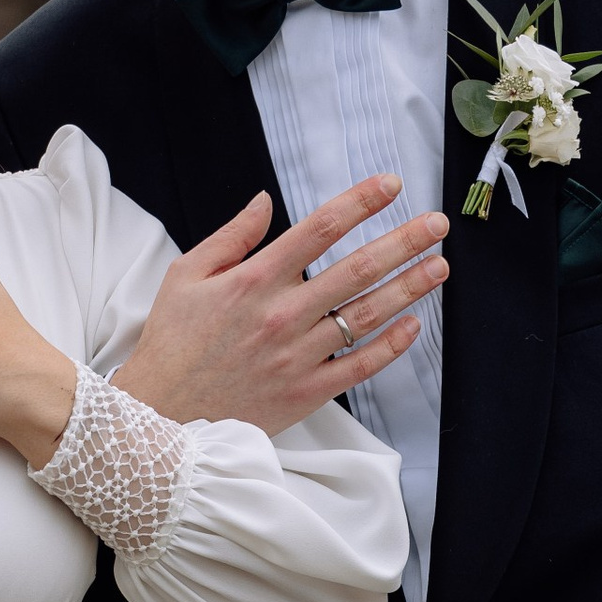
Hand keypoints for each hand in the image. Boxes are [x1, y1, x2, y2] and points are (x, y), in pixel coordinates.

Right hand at [122, 177, 449, 436]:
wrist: (161, 417)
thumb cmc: (171, 344)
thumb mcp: (185, 276)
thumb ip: (230, 237)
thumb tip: (265, 201)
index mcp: (253, 280)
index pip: (319, 229)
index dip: (360, 202)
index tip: (391, 185)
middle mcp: (281, 315)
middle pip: (356, 269)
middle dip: (403, 241)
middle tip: (437, 223)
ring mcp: (297, 357)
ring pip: (365, 315)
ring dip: (409, 288)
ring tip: (439, 266)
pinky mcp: (304, 393)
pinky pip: (358, 367)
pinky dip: (390, 346)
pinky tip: (414, 325)